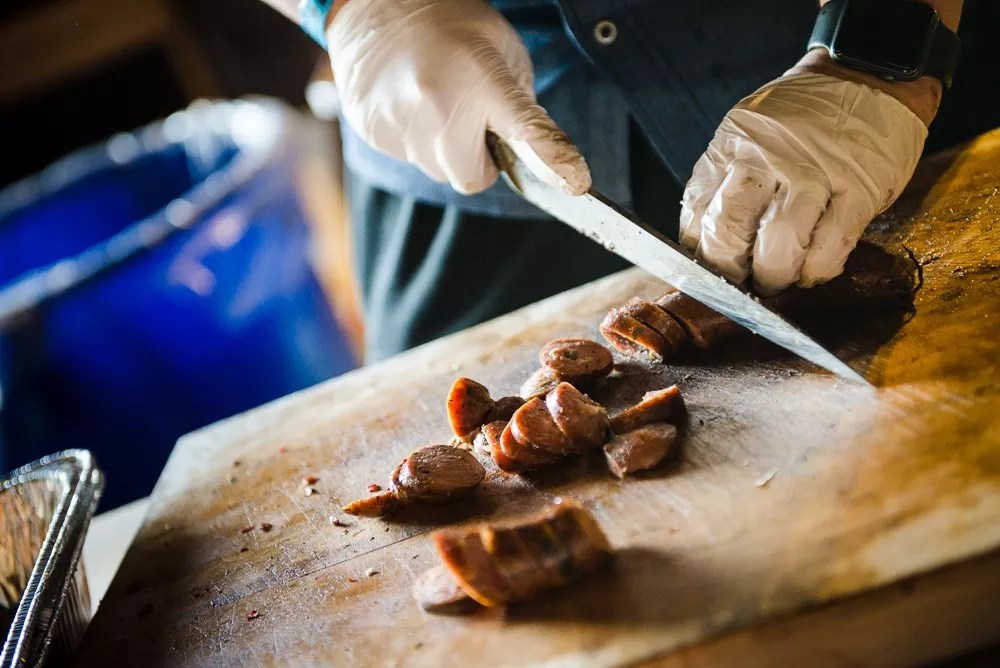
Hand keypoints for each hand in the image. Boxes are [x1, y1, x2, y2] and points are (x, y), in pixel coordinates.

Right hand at [327, 0, 589, 194]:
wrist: (376, 6)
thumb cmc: (449, 26)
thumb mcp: (502, 50)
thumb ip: (521, 106)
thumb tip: (536, 155)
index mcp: (480, 77)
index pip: (525, 129)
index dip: (551, 159)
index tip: (575, 182)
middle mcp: (437, 103)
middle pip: (470, 177)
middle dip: (476, 158)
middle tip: (471, 119)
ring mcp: (399, 120)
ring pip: (437, 170)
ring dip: (445, 149)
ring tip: (436, 102)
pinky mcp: (371, 130)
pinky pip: (407, 158)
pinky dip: (415, 140)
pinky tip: (411, 104)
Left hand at [679, 72, 926, 293]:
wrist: (868, 72)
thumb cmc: (802, 116)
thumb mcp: (748, 132)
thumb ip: (725, 178)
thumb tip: (705, 242)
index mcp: (730, 146)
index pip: (696, 213)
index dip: (701, 253)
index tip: (710, 270)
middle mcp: (764, 159)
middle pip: (729, 232)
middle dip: (731, 271)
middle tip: (742, 282)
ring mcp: (813, 174)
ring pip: (779, 245)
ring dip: (776, 275)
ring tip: (778, 279)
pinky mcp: (857, 190)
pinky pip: (830, 246)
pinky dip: (817, 269)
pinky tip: (812, 270)